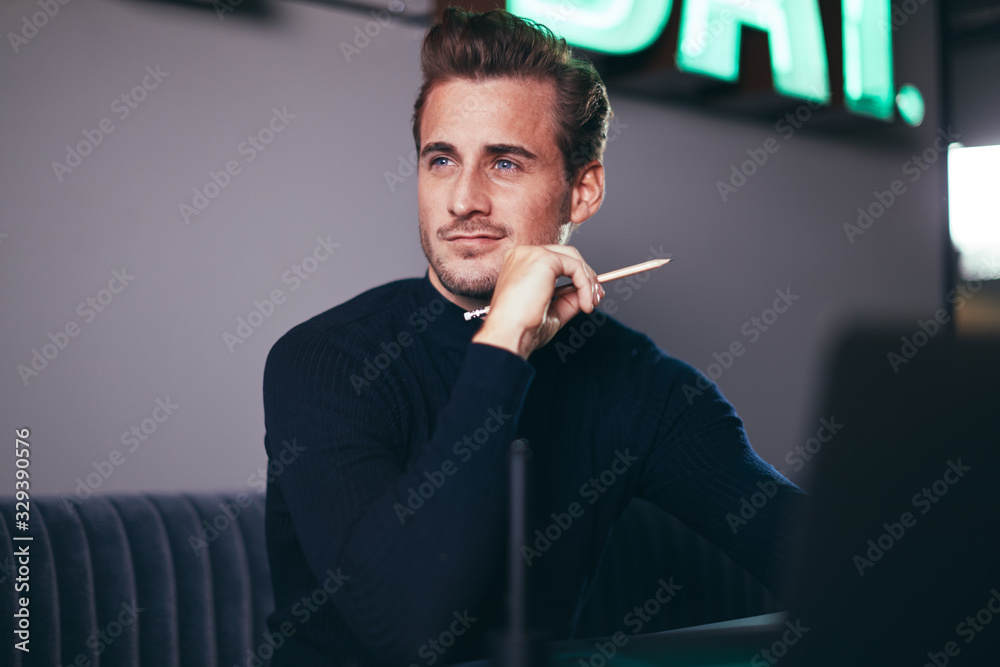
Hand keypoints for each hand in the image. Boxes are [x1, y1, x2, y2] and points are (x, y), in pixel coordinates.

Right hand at [471, 245, 603, 359]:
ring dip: (588, 281)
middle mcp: (523, 254)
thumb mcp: (552, 311)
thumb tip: (585, 292)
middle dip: (587, 276)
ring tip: (590, 304)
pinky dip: (585, 285)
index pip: (555, 261)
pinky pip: (575, 267)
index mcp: (520, 264)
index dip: (576, 276)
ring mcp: (532, 253)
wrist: (509, 334)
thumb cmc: (523, 328)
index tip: (589, 296)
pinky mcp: (543, 258)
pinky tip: (584, 305)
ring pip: (573, 258)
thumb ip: (568, 299)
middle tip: (596, 298)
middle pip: (566, 255)